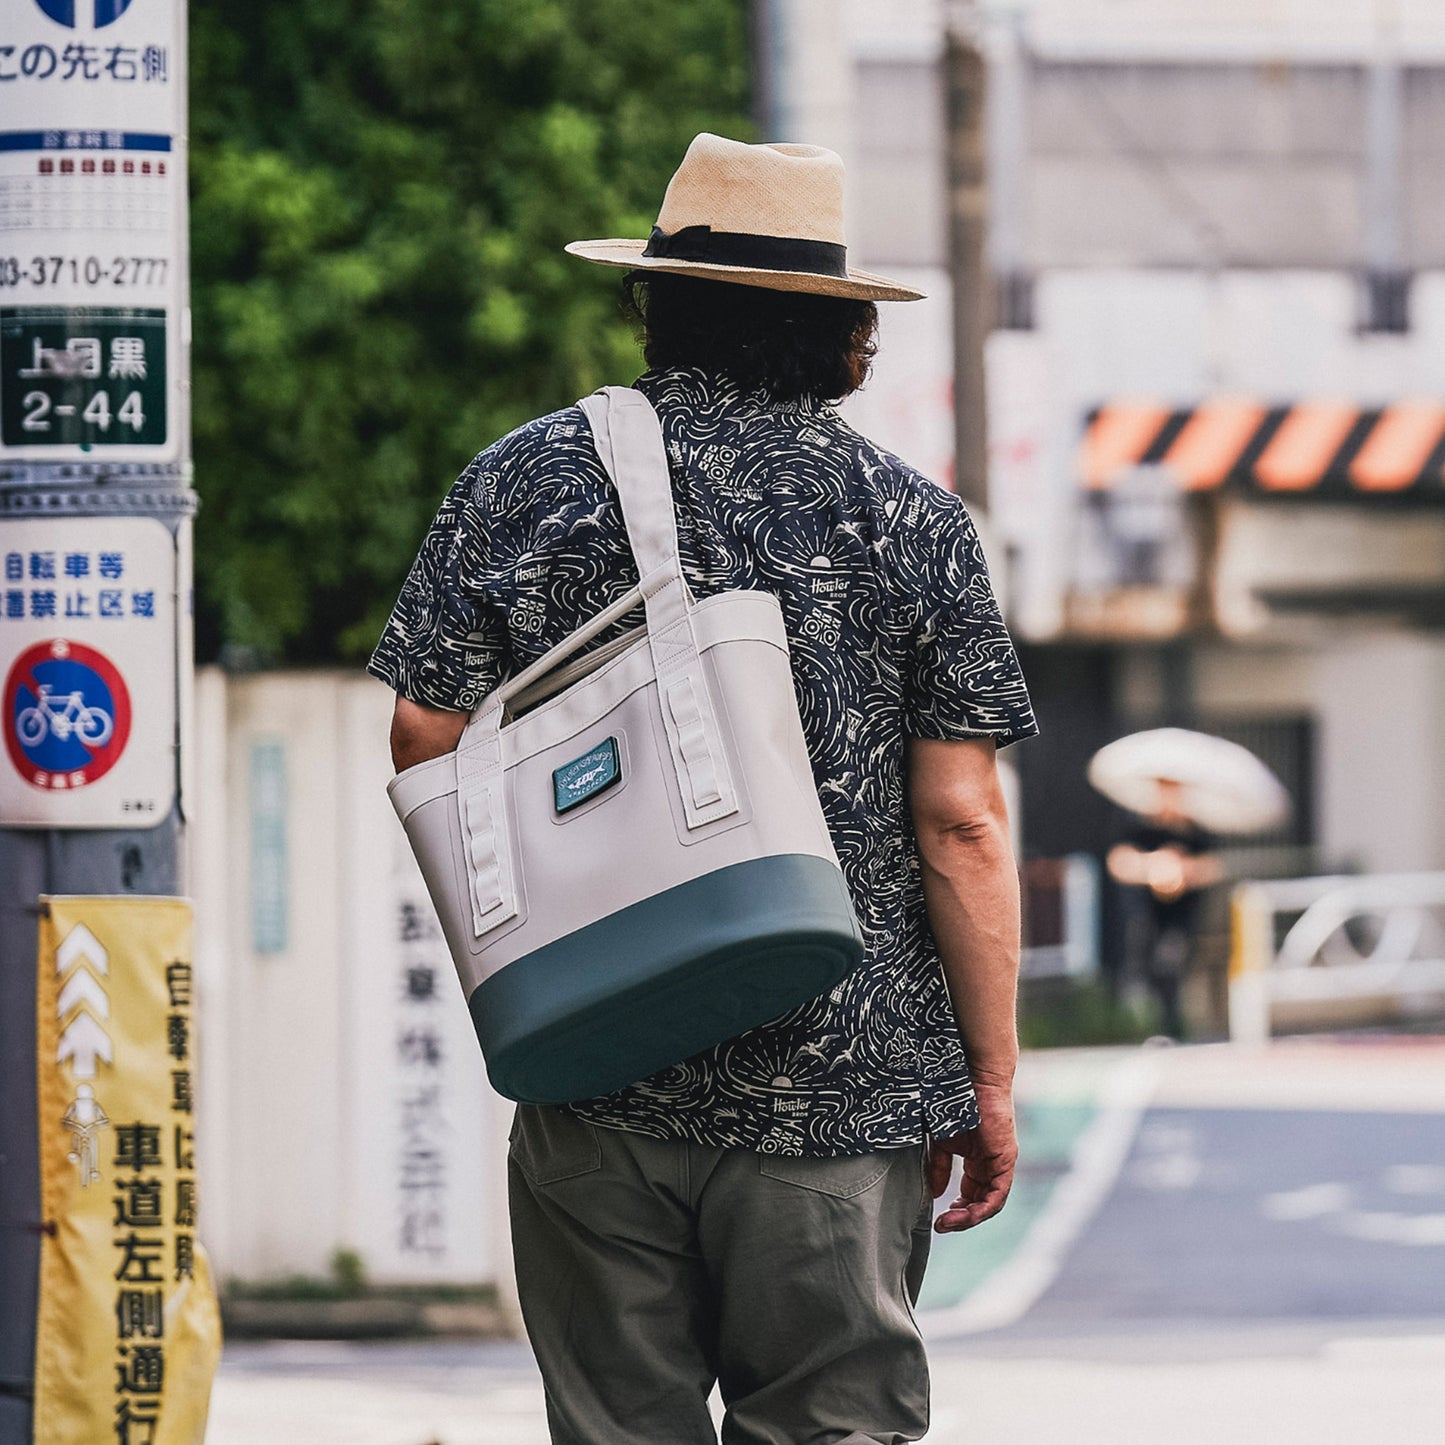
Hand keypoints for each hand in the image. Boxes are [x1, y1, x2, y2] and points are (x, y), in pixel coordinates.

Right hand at [926, 1078, 1016, 1233]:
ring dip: (970, 1217)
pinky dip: (983, 1207)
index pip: (971, 1192)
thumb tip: (935, 1193)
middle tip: (942, 1225)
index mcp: (976, 1158)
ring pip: (990, 1202)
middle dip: (962, 1217)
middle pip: (980, 1201)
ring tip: (949, 1223)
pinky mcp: (1005, 1159)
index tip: (940, 1217)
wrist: (971, 1076)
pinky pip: (998, 1193)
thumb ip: (938, 1166)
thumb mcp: (941, 1140)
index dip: (957, 1208)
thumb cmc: (953, 1101)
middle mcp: (990, 1163)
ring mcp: (1000, 1162)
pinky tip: (966, 1213)